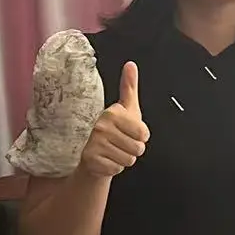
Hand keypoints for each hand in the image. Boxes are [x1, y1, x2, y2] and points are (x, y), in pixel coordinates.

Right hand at [79, 61, 148, 178]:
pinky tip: (106, 160)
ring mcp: (94, 144)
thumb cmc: (114, 129)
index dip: (141, 137)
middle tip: (120, 143)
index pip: (144, 134)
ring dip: (124, 159)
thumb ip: (130, 87)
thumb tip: (131, 65)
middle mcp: (101, 127)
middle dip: (133, 150)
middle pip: (138, 149)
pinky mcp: (91, 160)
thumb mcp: (126, 108)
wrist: (92, 152)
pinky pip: (117, 169)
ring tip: (113, 151)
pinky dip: (114, 168)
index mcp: (113, 113)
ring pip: (129, 160)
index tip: (129, 132)